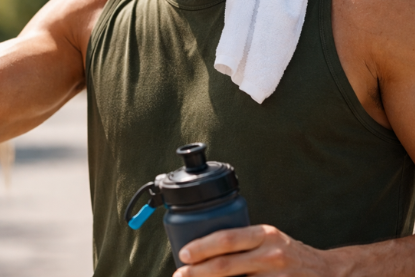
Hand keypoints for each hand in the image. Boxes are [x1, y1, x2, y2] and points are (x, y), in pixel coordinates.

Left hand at [174, 225, 334, 276]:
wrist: (327, 273)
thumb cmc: (288, 255)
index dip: (202, 247)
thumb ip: (243, 242)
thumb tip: (201, 249)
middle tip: (180, 275)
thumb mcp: (268, 239)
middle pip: (226, 266)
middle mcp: (272, 255)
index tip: (184, 254)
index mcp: (265, 235)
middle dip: (197, 272)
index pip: (227, 238)